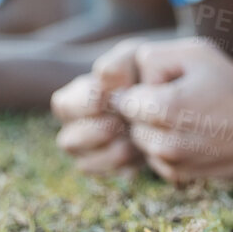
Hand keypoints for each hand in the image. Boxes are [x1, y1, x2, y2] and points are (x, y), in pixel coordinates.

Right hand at [50, 38, 145, 175]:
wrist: (169, 93)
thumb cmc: (143, 70)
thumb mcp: (132, 58)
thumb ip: (117, 64)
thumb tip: (103, 78)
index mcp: (73, 100)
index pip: (63, 106)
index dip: (83, 104)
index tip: (107, 96)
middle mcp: (76, 130)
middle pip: (70, 141)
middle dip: (100, 129)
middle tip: (123, 118)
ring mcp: (92, 153)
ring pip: (89, 161)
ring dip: (116, 147)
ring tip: (136, 131)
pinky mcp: (112, 169)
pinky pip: (114, 173)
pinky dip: (129, 161)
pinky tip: (142, 145)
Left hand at [113, 38, 232, 183]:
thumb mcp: (197, 53)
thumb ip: (152, 57)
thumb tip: (129, 80)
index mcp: (164, 109)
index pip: (123, 99)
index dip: (145, 86)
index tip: (169, 83)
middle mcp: (164, 143)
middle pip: (130, 121)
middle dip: (147, 108)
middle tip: (182, 98)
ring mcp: (171, 164)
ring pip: (141, 140)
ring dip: (155, 128)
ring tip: (190, 116)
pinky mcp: (179, 178)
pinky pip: (155, 157)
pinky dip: (166, 146)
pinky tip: (193, 134)